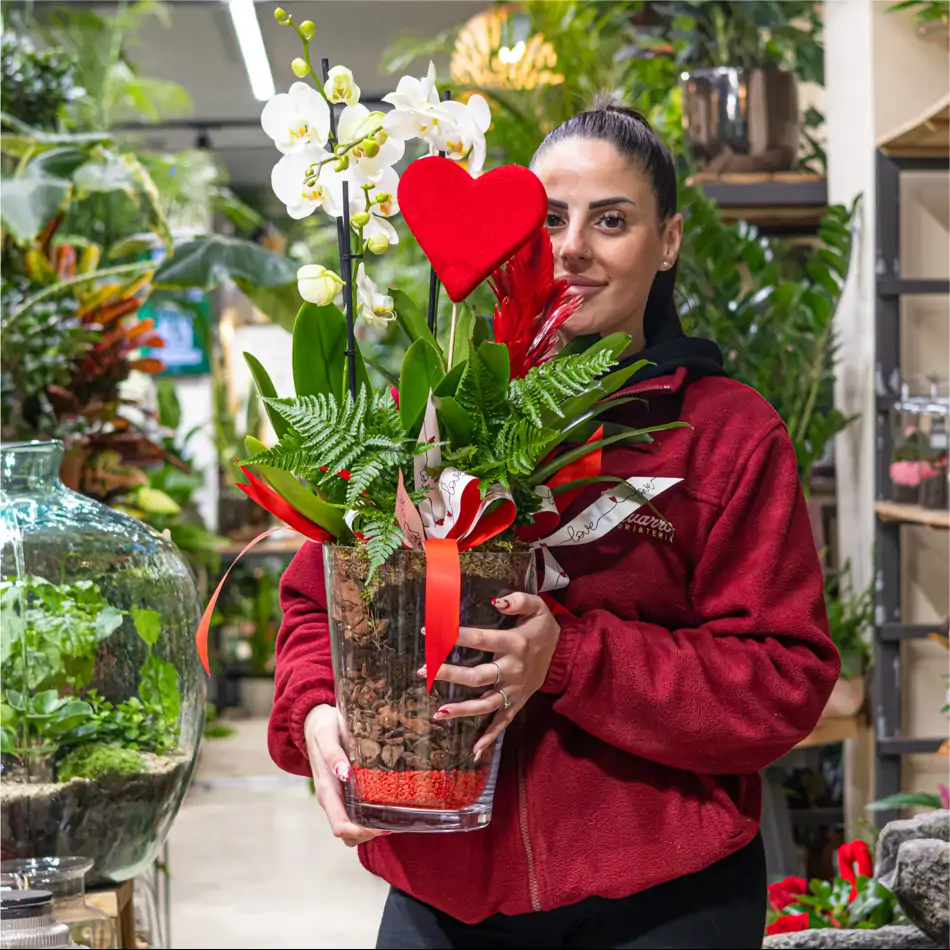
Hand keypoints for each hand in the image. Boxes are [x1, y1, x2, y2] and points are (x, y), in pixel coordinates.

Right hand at [303, 704, 390, 847]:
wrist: (316, 723)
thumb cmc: (323, 728)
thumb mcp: (326, 735)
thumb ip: (333, 753)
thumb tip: (343, 773)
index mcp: (326, 791)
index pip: (340, 827)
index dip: (361, 832)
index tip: (383, 827)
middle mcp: (331, 799)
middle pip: (348, 834)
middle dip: (370, 834)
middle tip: (394, 823)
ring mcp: (338, 797)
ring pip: (353, 828)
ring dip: (371, 830)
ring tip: (393, 818)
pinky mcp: (345, 792)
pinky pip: (356, 814)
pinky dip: (370, 818)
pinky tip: (387, 806)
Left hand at [426, 593, 560, 756]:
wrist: (567, 655)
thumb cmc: (545, 629)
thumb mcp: (538, 607)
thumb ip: (519, 600)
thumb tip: (497, 600)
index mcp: (515, 644)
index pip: (481, 639)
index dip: (456, 635)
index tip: (430, 631)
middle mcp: (513, 670)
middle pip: (477, 675)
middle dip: (448, 673)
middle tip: (422, 671)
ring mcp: (514, 690)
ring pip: (486, 704)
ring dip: (462, 710)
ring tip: (438, 714)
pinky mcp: (518, 703)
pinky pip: (503, 722)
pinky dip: (490, 737)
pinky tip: (474, 750)